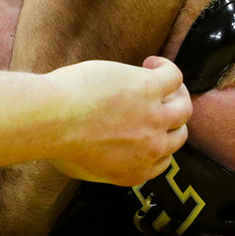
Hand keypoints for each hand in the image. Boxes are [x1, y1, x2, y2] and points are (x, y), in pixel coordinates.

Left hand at [46, 56, 190, 186]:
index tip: (148, 128)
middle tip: (156, 103)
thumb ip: (102, 165)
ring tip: (157, 80)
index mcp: (136, 172)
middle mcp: (152, 149)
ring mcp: (154, 118)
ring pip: (183, 107)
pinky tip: (150, 63)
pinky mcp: (149, 89)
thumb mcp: (81, 168)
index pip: (163, 160)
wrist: (51, 119)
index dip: (158, 143)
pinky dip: (165, 68)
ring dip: (176, 94)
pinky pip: (173, 76)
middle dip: (169, 120)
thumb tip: (104, 155)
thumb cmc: (55, 139)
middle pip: (178, 135)